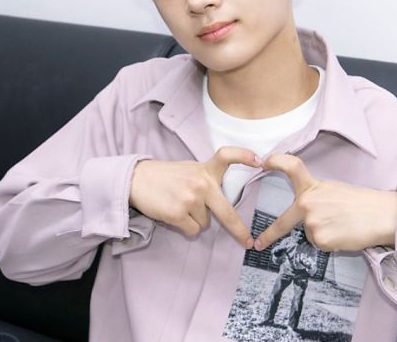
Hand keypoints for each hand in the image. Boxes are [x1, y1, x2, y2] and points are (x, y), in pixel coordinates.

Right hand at [129, 146, 260, 247]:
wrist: (136, 180)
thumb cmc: (164, 176)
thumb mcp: (188, 169)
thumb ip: (205, 179)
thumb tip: (219, 202)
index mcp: (204, 169)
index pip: (227, 156)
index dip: (244, 156)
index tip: (259, 160)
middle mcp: (201, 183)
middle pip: (227, 212)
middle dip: (239, 230)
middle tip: (248, 241)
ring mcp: (190, 199)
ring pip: (205, 224)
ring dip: (195, 220)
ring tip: (179, 205)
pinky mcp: (177, 213)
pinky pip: (192, 230)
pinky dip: (185, 227)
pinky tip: (173, 214)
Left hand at [253, 154, 396, 252]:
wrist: (381, 215)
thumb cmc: (360, 202)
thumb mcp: (332, 190)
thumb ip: (314, 198)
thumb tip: (304, 214)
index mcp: (312, 187)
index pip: (291, 167)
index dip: (276, 161)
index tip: (263, 161)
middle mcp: (307, 203)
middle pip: (284, 222)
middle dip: (269, 235)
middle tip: (259, 243)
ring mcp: (312, 223)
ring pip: (309, 234)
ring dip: (321, 234)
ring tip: (341, 225)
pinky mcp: (321, 240)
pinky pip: (319, 244)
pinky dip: (329, 242)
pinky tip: (343, 234)